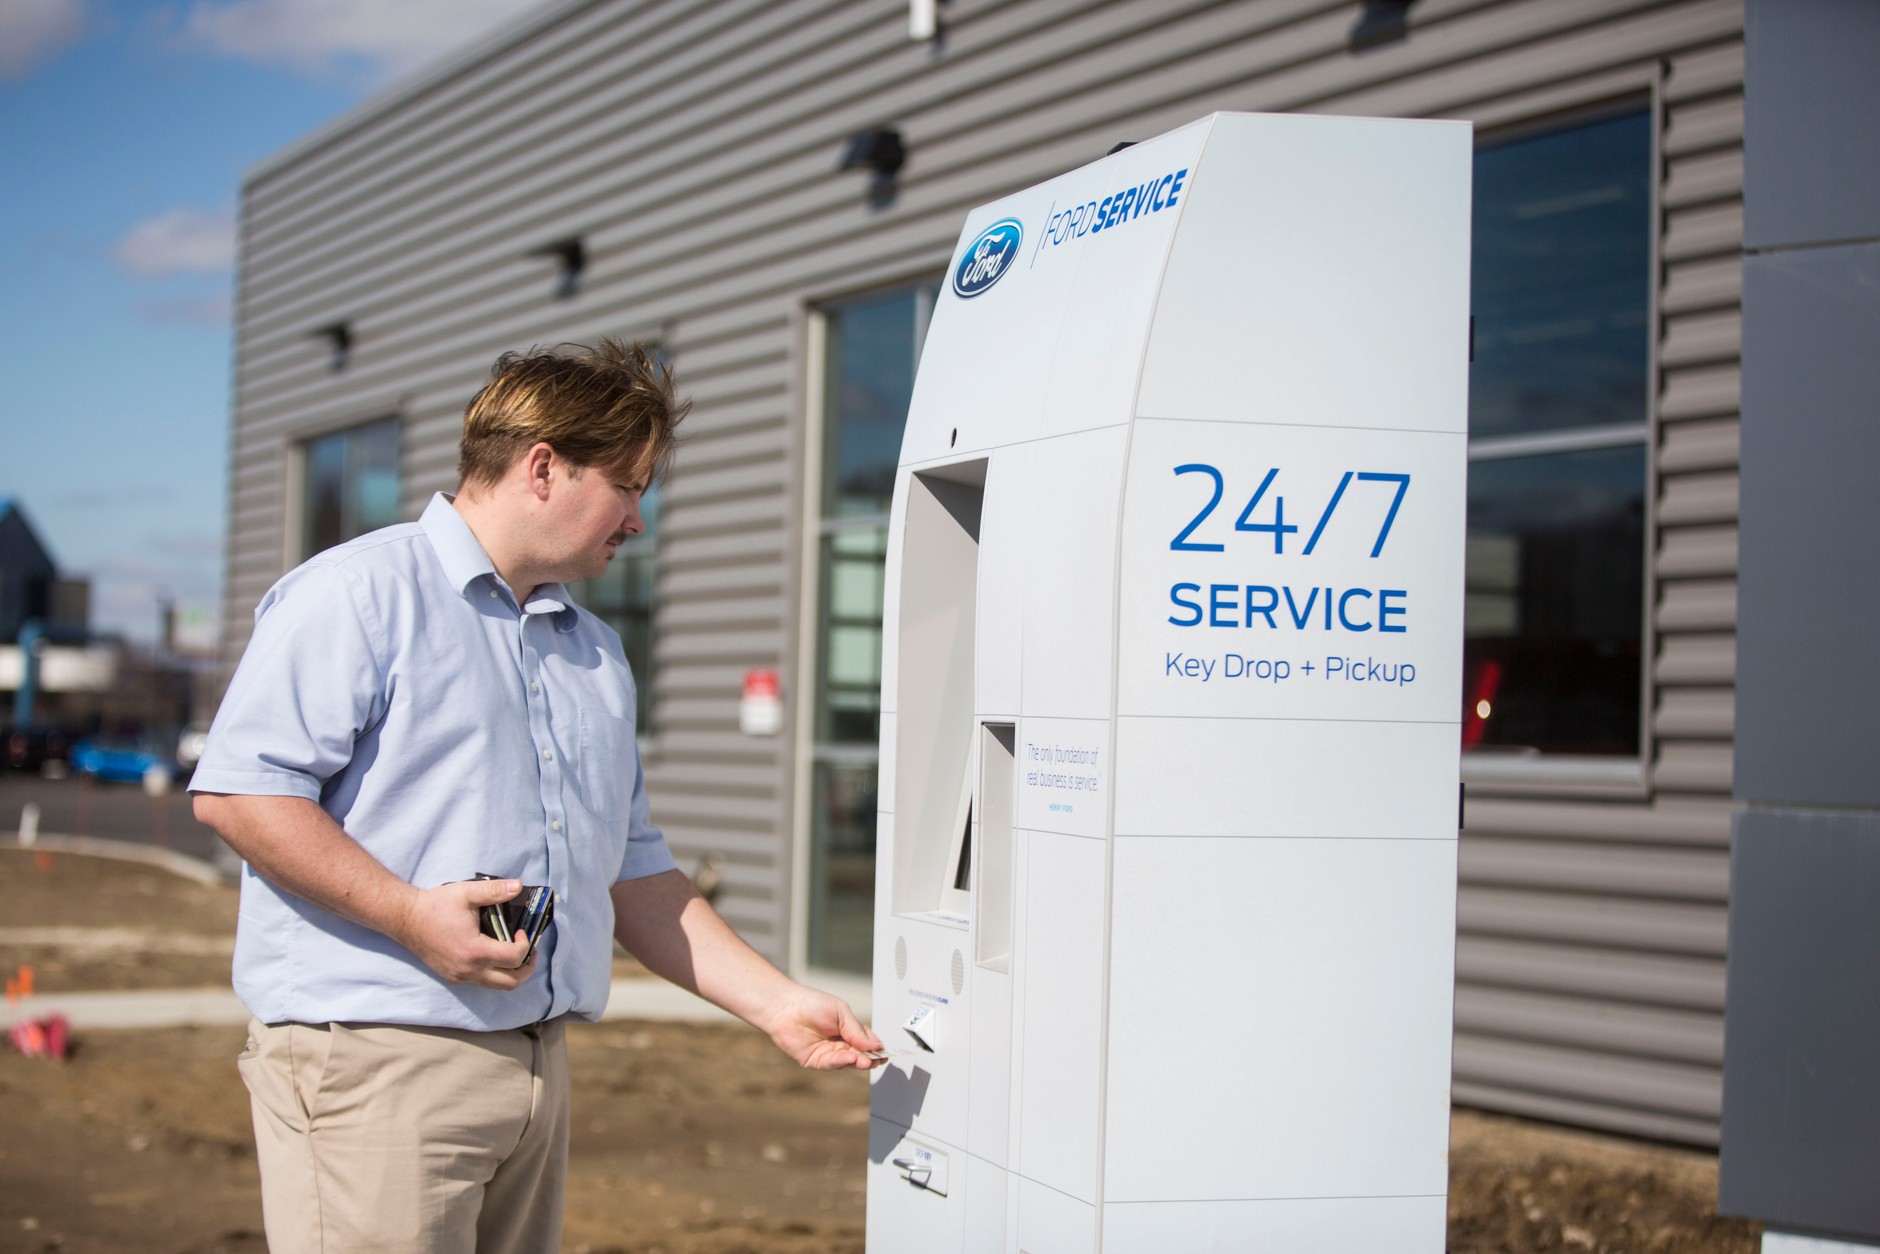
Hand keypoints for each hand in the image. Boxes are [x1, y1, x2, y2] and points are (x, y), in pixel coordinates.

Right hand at [393, 878, 536, 989]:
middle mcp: (468, 969)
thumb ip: (495, 891)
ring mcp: (459, 976)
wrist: (406, 919)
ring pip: (496, 986)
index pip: (514, 958)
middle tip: (530, 952)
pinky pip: (481, 982)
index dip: (525, 945)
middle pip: (510, 982)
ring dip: (511, 973)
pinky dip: (494, 973)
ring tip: (516, 955)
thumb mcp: (467, 893)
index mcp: (474, 951)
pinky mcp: (453, 977)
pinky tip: (494, 956)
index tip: (522, 931)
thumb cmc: (435, 905)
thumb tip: (518, 886)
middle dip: (526, 969)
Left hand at [757, 983, 883, 1070]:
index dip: (875, 1047)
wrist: (786, 1008)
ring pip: (847, 1062)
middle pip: (859, 1054)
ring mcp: (828, 1053)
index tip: (884, 1052)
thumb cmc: (811, 1004)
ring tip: (866, 1060)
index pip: (866, 1042)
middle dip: (869, 1058)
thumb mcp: (841, 1012)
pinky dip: (842, 1062)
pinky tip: (850, 1058)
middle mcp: (839, 1043)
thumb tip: (874, 1045)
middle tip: (877, 1059)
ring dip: (857, 1061)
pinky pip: (832, 1064)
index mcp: (847, 1029)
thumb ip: (856, 1029)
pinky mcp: (816, 1061)